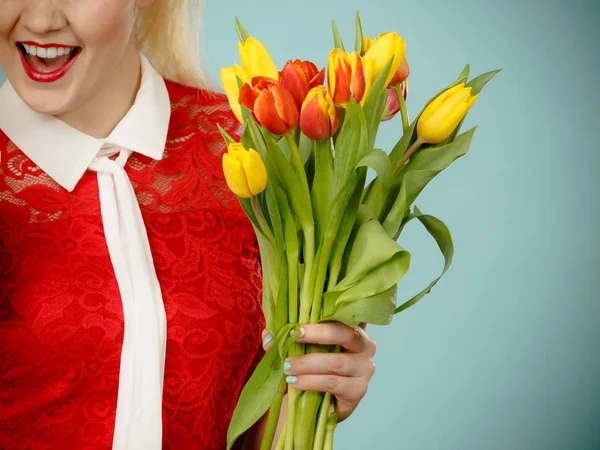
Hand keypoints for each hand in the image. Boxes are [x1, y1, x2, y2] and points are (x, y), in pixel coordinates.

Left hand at [262, 322, 376, 421]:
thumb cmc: (316, 367)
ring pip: (335, 363)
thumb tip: (269, 335)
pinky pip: (333, 383)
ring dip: (307, 364)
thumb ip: (289, 337)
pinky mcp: (359, 391)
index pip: (343, 315)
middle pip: (344, 334)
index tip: (297, 323)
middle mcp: (366, 346)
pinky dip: (311, 382)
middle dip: (315, 335)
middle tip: (291, 337)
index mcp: (355, 328)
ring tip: (286, 367)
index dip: (322, 315)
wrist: (324, 403)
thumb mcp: (305, 348)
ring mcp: (365, 370)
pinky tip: (295, 382)